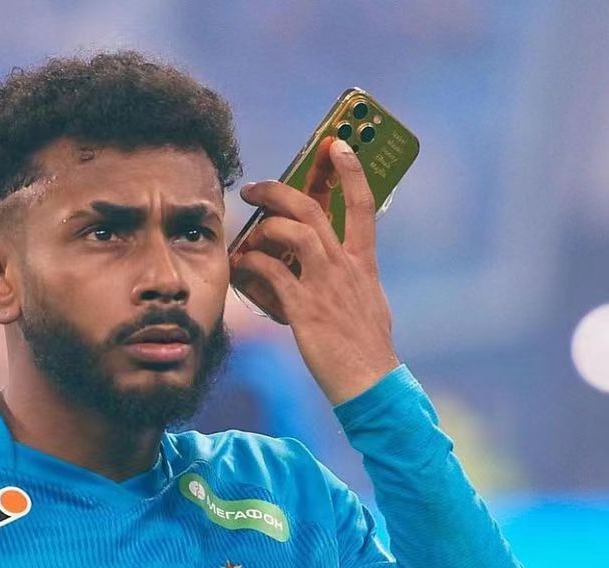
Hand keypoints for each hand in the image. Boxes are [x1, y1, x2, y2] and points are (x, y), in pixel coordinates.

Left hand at [229, 137, 398, 405]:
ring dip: (263, 227)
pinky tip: (238, 268)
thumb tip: (316, 272)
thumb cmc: (364, 351)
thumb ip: (344, 281)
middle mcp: (346, 267)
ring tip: (245, 236)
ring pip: (293, 233)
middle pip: (313, 210)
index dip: (351, 170)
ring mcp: (326, 286)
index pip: (363, 204)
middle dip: (279, 190)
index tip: (336, 144)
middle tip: (253, 187)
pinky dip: (250, 266)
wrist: (370, 383)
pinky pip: (271, 274)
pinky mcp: (306, 309)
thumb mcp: (366, 305)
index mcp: (363, 264)